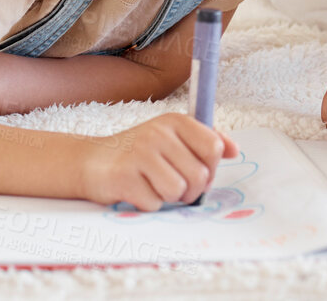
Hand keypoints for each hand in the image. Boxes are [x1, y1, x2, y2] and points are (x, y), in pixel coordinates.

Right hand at [80, 113, 238, 211]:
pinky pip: (154, 203)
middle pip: (199, 175)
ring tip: (153, 186)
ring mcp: (140, 153)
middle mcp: (158, 132)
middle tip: (172, 184)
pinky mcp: (124, 176)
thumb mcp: (171, 139)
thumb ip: (204, 142)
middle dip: (190, 190)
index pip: (214, 147)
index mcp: (175, 121)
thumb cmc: (138, 153)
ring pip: (179, 191)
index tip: (194, 171)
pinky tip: (136, 190)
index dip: (210, 168)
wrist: (91, 160)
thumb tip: (235, 150)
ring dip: (169, 198)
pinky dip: (148, 204)